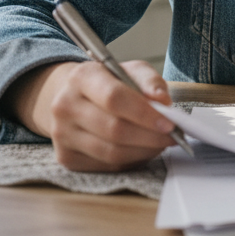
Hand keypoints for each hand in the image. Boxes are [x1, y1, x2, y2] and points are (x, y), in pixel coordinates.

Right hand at [2, 60, 178, 170]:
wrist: (73, 96)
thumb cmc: (109, 82)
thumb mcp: (131, 70)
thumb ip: (150, 82)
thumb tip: (163, 102)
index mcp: (82, 77)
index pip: (114, 98)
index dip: (144, 113)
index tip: (168, 122)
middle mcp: (65, 106)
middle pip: (113, 129)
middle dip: (149, 136)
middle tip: (172, 136)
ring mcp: (61, 134)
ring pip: (110, 152)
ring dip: (143, 151)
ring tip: (161, 143)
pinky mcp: (65, 157)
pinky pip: (106, 165)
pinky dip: (131, 160)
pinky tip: (143, 150)